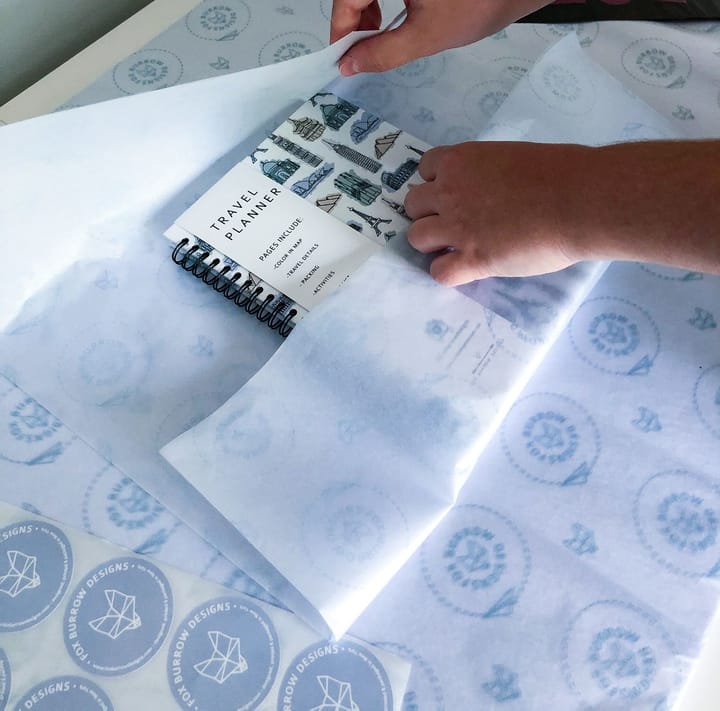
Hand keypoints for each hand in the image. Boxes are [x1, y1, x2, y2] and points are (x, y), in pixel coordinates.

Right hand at [330, 0, 549, 75]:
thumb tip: (351, 64)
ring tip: (380, 33)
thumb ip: (382, 53)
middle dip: (354, 19)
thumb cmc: (476, 6)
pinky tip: (392, 15)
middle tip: (363, 50)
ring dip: (367, 8)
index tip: (343, 56)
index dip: (341, 28)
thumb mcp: (424, 37)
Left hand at [405, 140, 719, 285]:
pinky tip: (466, 270)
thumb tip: (491, 187)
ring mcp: (457, 227)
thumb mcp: (513, 158)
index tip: (453, 194)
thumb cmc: (561, 172)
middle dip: (429, 214)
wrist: (579, 200)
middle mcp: (450, 191)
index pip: (425, 169)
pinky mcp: (472, 258)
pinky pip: (439, 271)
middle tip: (454, 223)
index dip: (437, 184)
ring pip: (416, 237)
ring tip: (457, 248)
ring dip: (432, 244)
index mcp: (462, 160)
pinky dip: (448, 272)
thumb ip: (490, 173)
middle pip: (413, 204)